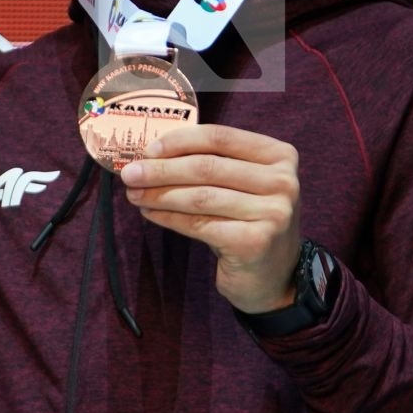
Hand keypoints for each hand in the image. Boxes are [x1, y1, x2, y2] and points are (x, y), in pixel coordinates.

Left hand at [120, 124, 300, 314]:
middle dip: (161, 170)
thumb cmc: (247, 221)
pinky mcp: (255, 242)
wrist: (273, 275)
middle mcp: (283, 181)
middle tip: (129, 174)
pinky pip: (200, 224)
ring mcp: (273, 212)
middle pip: (207, 167)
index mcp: (279, 155)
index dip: (179, 142)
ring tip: (134, 194)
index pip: (220, 137)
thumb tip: (150, 155)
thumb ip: (208, 163)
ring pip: (200, 197)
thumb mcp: (239, 184)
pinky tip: (150, 213)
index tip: (147, 150)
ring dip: (160, 194)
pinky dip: (169, 217)